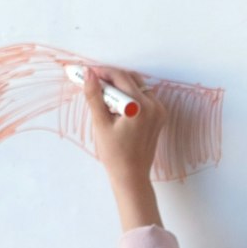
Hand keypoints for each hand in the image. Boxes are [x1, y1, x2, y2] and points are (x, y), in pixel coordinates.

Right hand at [81, 65, 164, 229]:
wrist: (131, 175)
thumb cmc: (115, 154)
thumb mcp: (101, 123)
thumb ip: (94, 96)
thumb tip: (88, 73)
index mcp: (141, 107)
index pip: (120, 77)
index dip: (102, 72)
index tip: (87, 72)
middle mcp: (154, 106)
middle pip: (130, 79)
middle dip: (110, 77)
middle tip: (92, 81)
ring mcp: (159, 111)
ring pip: (137, 86)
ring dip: (120, 86)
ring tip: (102, 96)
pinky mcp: (159, 116)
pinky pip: (143, 97)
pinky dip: (129, 95)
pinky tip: (115, 106)